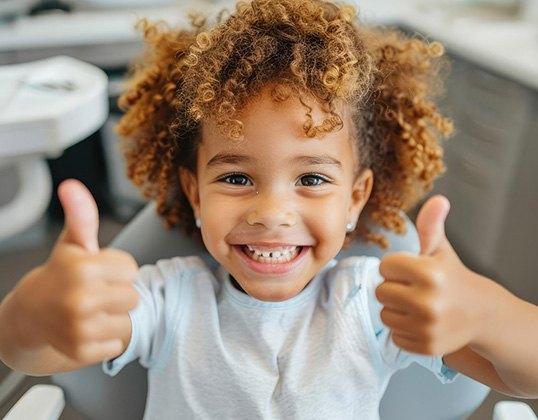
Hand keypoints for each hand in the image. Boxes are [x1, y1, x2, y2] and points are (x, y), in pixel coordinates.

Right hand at [9, 179, 138, 363]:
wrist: (29, 315)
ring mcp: (80, 328)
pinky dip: (106, 339)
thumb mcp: (72, 244)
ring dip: (114, 316)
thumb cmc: (60, 275)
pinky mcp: (82, 351)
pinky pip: (117, 343)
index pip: (132, 269)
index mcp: (82, 268)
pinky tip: (87, 328)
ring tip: (92, 310)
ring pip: (127, 320)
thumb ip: (82, 215)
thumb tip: (72, 186)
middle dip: (118, 293)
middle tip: (95, 292)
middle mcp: (80, 299)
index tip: (98, 271)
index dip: (117, 269)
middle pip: (133, 296)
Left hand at [375, 195, 486, 354]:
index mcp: (429, 273)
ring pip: (384, 314)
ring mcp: (427, 327)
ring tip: (417, 306)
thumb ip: (430, 225)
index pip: (384, 266)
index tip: (412, 271)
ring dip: (396, 310)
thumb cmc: (452, 277)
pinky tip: (421, 322)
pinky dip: (404, 330)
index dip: (396, 267)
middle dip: (394, 288)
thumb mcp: (440, 250)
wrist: (481, 313)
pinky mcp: (426, 346)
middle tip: (414, 289)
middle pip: (381, 291)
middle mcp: (428, 301)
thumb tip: (438, 199)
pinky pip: (394, 335)